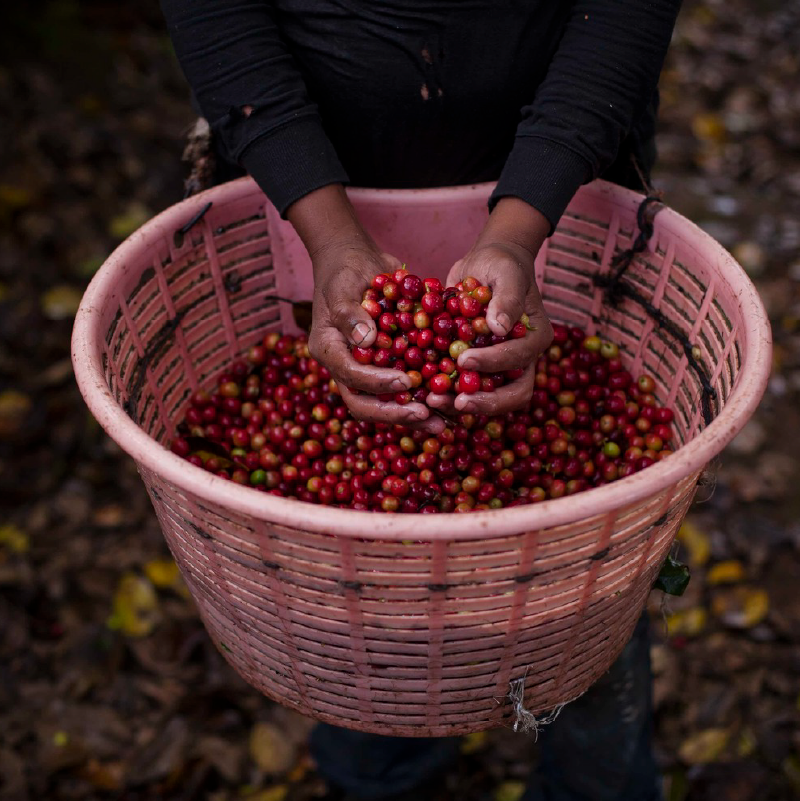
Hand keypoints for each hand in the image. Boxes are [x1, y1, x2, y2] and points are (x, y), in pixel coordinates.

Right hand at [288, 186, 444, 432]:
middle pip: (364, 404)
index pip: (350, 376)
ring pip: (385, 403)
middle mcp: (345, 367)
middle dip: (395, 413)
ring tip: (442, 422)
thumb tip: (366, 341)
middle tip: (425, 415)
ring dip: (412, 415)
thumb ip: (350, 314)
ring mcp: (366, 369)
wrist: (355, 260)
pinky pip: (403, 389)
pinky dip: (424, 398)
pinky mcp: (386, 365)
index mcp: (328, 350)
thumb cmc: (344, 270)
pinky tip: (449, 403)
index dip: (378, 383)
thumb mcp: (342, 286)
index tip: (406, 382)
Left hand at [427, 198, 553, 415]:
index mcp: (535, 338)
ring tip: (433, 401)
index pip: (519, 358)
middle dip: (486, 402)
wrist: (484, 267)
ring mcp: (499, 369)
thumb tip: (500, 328)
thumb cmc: (500, 265)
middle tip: (458, 403)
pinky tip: (424, 394)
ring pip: (489, 398)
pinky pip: (465, 391)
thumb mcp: (506, 272)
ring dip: (462, 405)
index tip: (464, 360)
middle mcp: (522, 359)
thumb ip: (507, 298)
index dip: (493, 363)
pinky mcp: (477, 370)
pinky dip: (447, 395)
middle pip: (514, 394)